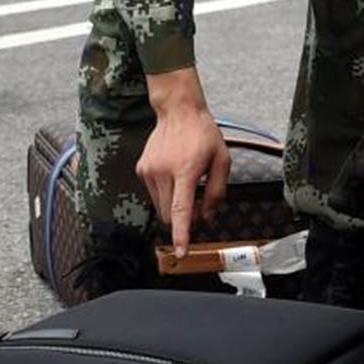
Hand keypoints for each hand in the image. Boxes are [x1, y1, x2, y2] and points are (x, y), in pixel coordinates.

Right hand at [138, 69, 230, 257]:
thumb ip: (216, 192)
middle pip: (169, 214)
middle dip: (183, 216)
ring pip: (160, 206)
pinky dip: (165, 192)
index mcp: (185, 171)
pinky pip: (154, 193)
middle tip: (198, 199)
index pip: (180, 210)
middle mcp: (163, 172)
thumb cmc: (203, 135)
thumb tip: (207, 217)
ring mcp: (148, 171)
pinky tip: (174, 172)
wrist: (178, 111)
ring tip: (186, 179)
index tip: (180, 252)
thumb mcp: (222, 161)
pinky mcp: (141, 169)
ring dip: (173, 203)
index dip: (181, 234)